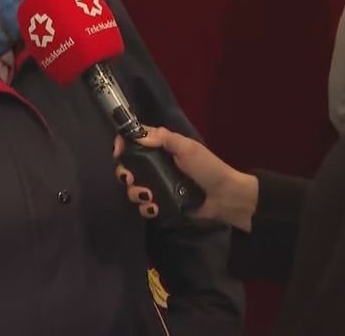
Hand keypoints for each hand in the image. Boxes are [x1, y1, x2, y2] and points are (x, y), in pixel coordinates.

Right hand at [114, 127, 258, 231]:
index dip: (123, 145)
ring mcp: (159, 187)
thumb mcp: (188, 147)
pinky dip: (147, 208)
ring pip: (133, 189)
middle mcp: (156, 167)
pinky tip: (156, 207)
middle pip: (128, 168)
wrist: (226, 198)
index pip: (134, 143)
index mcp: (161, 149)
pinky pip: (145, 207)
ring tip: (149, 196)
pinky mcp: (163, 205)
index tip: (118, 152)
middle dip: (125, 174)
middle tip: (130, 178)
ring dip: (136, 193)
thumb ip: (163, 138)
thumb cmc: (208, 168)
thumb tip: (137, 136)